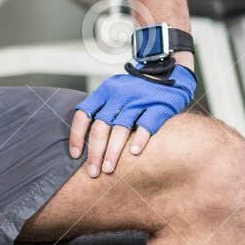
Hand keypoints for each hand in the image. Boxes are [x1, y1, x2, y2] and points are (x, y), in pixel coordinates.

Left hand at [70, 64, 195, 176]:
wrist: (169, 72)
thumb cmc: (137, 90)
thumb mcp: (115, 93)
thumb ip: (102, 111)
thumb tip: (85, 143)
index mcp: (105, 91)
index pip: (84, 114)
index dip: (77, 136)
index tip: (75, 155)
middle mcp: (119, 94)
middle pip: (101, 127)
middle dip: (95, 153)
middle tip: (93, 172)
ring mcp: (139, 99)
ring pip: (121, 128)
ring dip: (113, 152)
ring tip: (109, 169)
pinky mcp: (159, 105)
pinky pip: (146, 124)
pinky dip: (139, 139)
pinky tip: (134, 154)